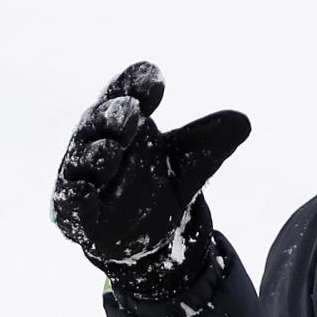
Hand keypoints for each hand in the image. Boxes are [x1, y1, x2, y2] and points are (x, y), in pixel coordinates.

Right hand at [52, 62, 249, 298]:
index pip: (127, 93)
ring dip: (97, 153)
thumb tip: (245, 122)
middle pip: (102, 122)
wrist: (136, 234)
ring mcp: (82, 174)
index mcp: (122, 121)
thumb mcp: (186, 167)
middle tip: (135, 112)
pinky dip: (75, 196)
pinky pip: (71, 201)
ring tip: (113, 149)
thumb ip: (210, 145)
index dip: (138, 85)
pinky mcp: (75, 209)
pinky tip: (83, 193)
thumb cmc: (153, 186)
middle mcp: (97, 141)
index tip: (156, 82)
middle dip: (117, 116)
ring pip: (86, 160)